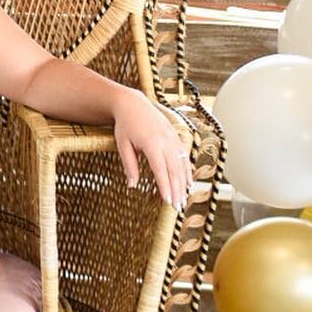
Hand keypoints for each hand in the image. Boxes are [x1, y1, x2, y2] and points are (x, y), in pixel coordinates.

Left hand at [112, 91, 191, 209]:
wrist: (133, 103)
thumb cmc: (125, 125)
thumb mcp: (122, 145)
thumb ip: (129, 165)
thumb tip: (132, 185)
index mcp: (152, 143)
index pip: (160, 170)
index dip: (165, 187)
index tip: (168, 202)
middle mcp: (166, 141)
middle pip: (174, 170)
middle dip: (177, 190)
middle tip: (177, 207)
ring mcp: (173, 138)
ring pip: (181, 165)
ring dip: (183, 183)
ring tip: (183, 199)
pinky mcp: (176, 136)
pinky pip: (184, 156)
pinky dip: (187, 171)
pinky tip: (188, 183)